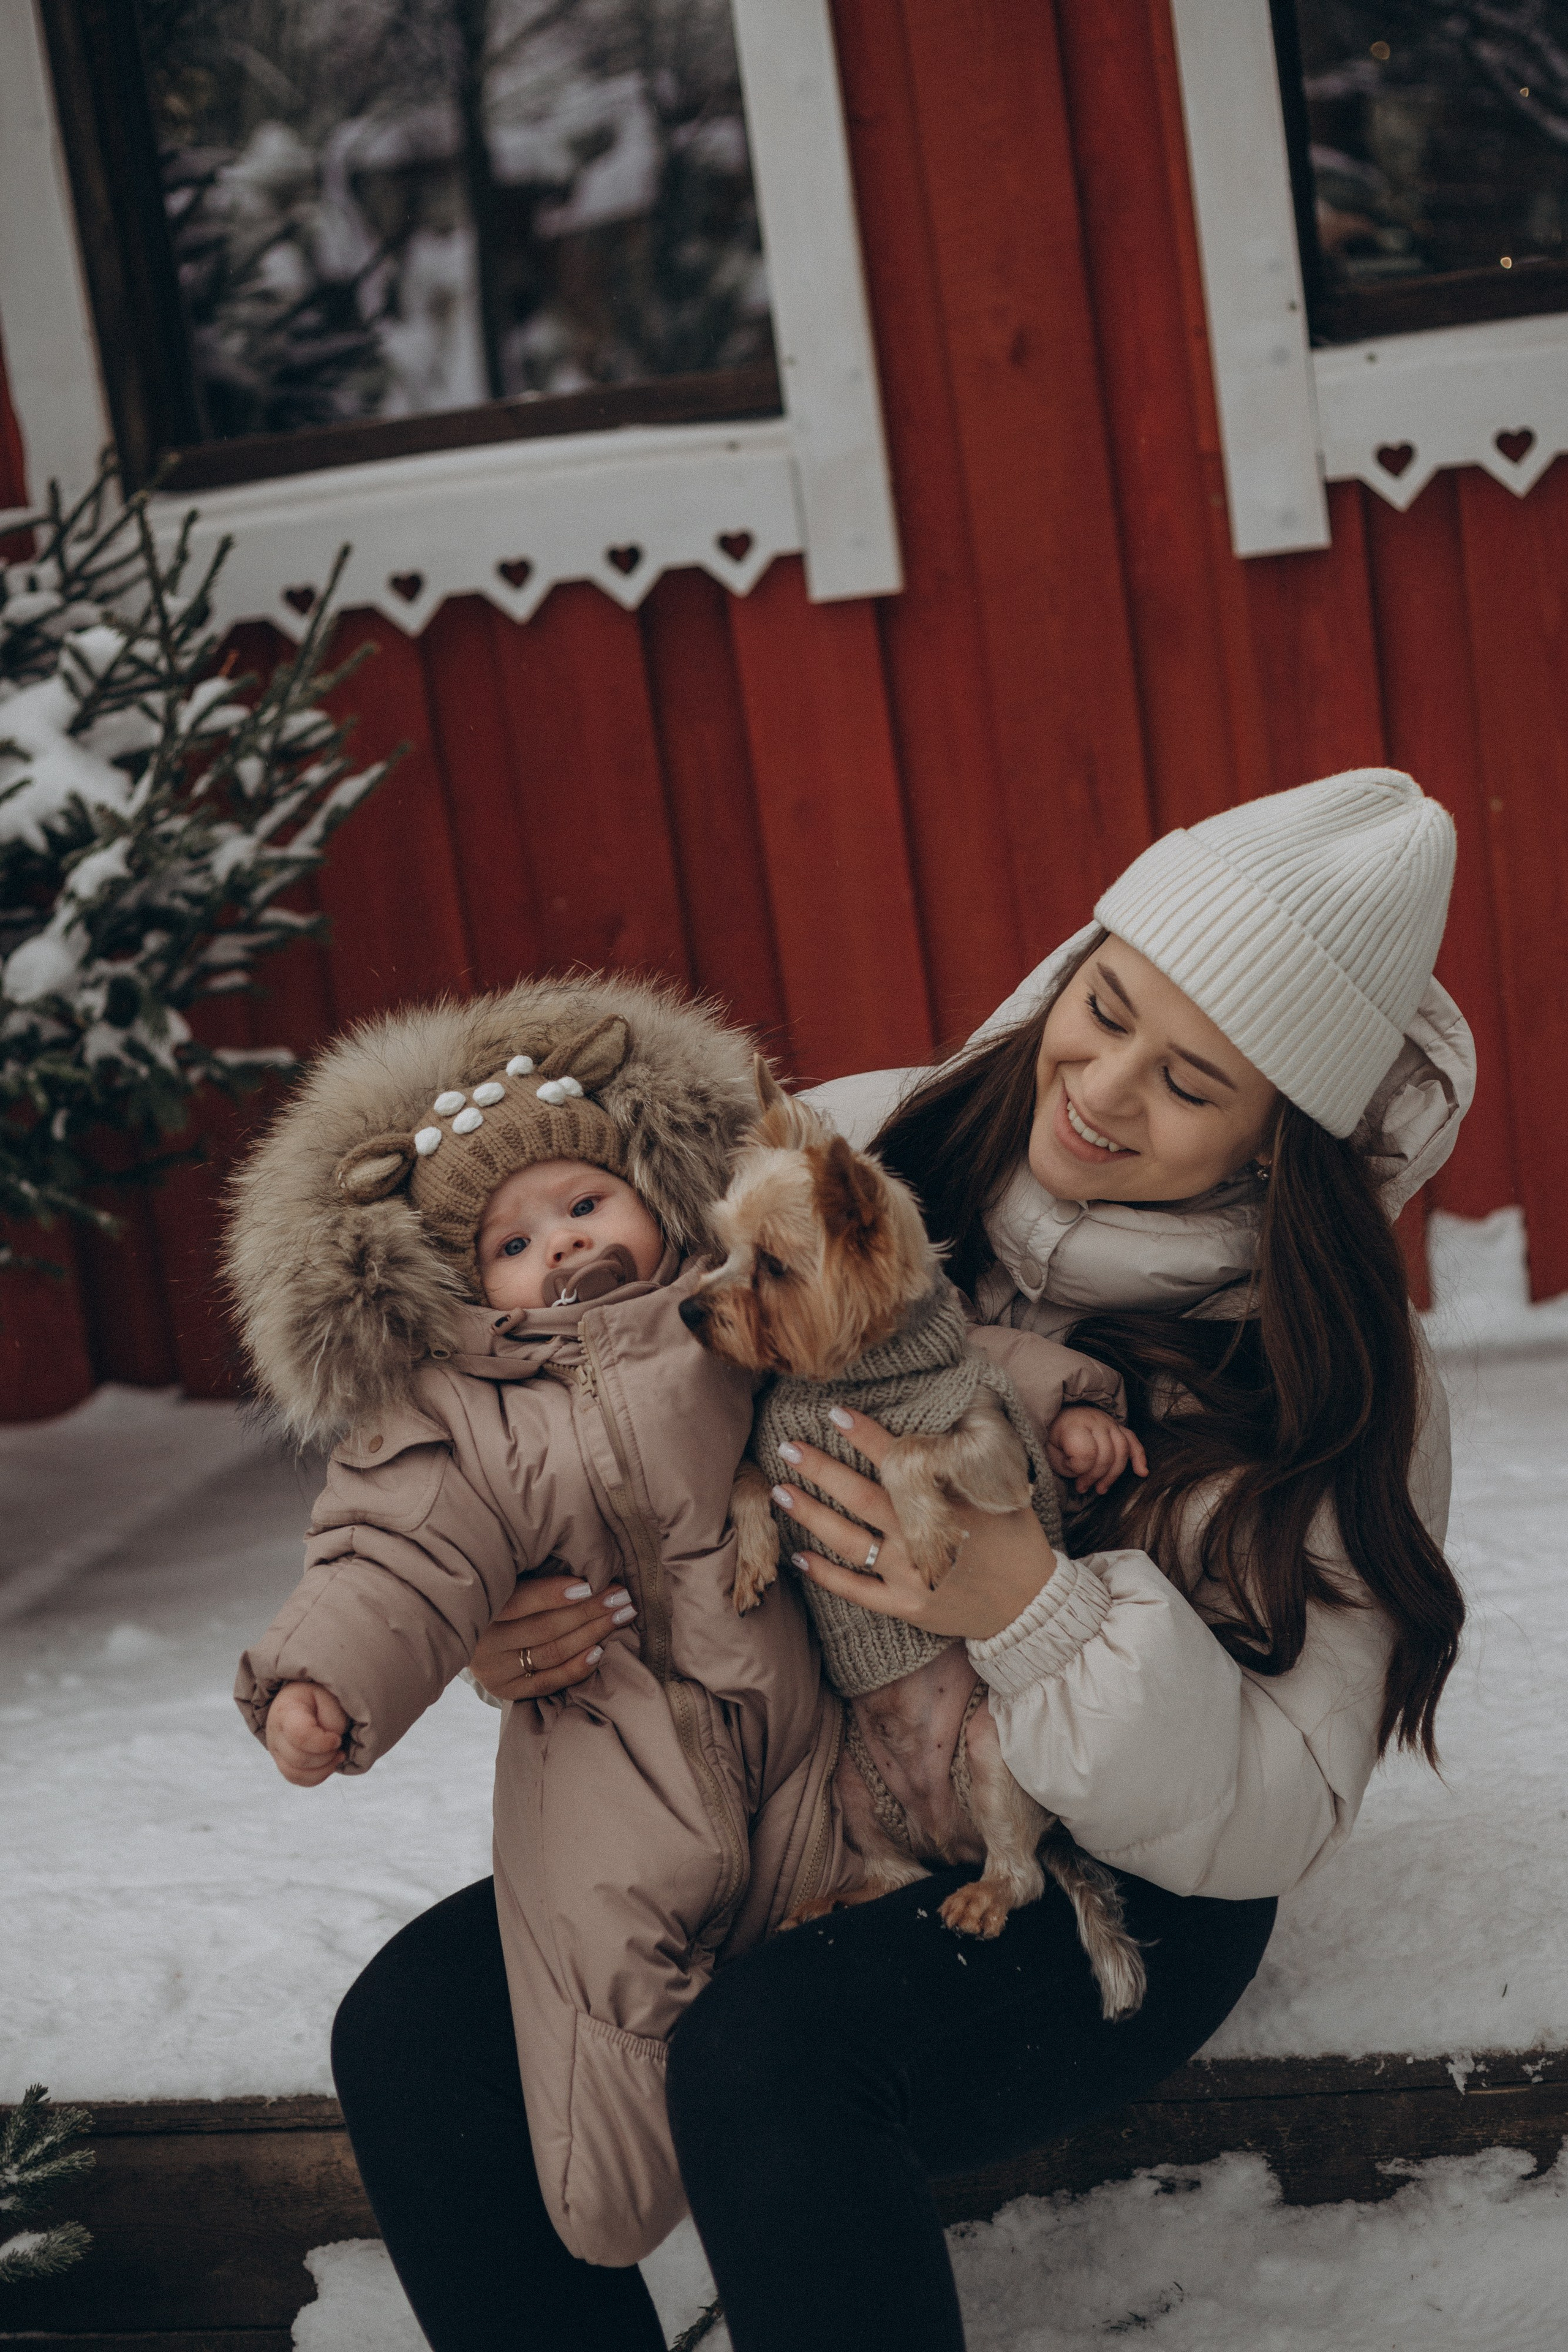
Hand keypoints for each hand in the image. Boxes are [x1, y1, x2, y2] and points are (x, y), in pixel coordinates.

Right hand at [266, 1680, 349, 1785]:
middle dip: (326, 1756)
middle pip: (299, 1759)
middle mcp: (275, 1733)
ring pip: (296, 1774)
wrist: (300, 1699)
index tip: (337, 1738)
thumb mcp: (329, 1696)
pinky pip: (297, 1779)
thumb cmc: (317, 1697)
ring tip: (337, 1755)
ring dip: (323, 1769)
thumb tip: (332, 1743)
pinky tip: (329, 1763)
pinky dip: (317, 1776)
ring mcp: (275, 1750)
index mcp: (285, 1711)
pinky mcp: (282, 1762)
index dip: (323, 1743)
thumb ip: (333, 1718)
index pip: (299, 1735)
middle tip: (339, 1744)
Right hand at [468, 1572, 635, 1703]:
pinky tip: (600, 1651)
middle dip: (590, 1611)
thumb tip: (581, 1565)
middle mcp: (483, 1642)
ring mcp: (493, 1670)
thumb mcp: (503, 1577)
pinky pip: (547, 1682)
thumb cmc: (496, 1592)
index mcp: (479, 1606)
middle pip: (545, 1627)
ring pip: (552, 1653)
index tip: (592, 1584)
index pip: (522, 1601)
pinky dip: (576, 1668)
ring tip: (622, 1616)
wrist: (461, 1630)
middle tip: (622, 1597)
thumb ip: (529, 1573)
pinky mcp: (504, 1689)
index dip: (557, 1593)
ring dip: (593, 1634)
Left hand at [771, 1410, 1058, 1641]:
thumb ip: (970, 1458)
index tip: (835, 1412)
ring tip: (780, 1492)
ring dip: (811, 1515)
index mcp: (947, 1502)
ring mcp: (909, 1574)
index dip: (865, 1435)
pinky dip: (824, 1575)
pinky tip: (797, 1557)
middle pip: (859, 1498)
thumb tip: (958, 1409)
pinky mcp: (903, 1605)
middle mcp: (920, 1536)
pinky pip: (855, 1590)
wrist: (1031, 1604)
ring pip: (848, 1541)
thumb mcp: (1001, 1489)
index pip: (898, 1461)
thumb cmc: (1015, 1539)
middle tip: (787, 1447)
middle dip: (820, 1470)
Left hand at [1045, 1406, 1148, 1495]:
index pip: (1087, 1452)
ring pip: (1122, 1450)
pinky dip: (1139, 1457)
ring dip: (1114, 1474)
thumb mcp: (1049, 1450)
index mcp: (1075, 1425)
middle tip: (1082, 1487)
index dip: (1077, 1468)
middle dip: (1095, 1477)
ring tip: (1101, 1489)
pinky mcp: (1117, 1427)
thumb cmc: (1054, 1436)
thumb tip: (1082, 1474)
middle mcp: (1095, 1421)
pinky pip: (1133, 1441)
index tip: (1068, 1468)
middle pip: (1107, 1454)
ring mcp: (1109, 1423)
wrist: (1059, 1415)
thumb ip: (1064, 1463)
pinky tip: (1142, 1472)